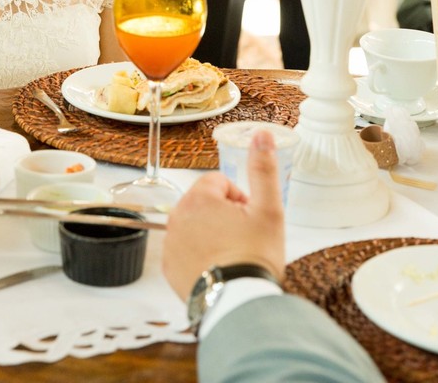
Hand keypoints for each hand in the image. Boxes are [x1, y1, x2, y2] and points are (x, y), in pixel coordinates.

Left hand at [162, 130, 285, 301]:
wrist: (238, 302)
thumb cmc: (254, 255)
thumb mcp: (268, 209)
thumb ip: (263, 169)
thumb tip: (262, 135)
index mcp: (198, 198)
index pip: (219, 183)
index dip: (239, 199)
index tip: (249, 219)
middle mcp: (177, 217)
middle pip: (205, 204)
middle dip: (224, 215)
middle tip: (243, 238)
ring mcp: (169, 243)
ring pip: (195, 226)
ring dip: (211, 234)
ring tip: (231, 255)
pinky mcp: (168, 266)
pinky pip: (185, 250)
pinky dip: (199, 255)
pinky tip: (217, 268)